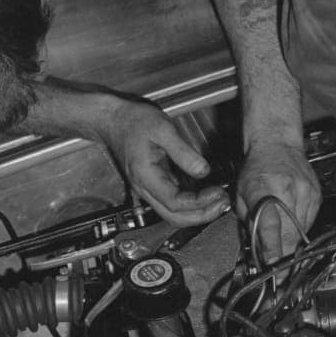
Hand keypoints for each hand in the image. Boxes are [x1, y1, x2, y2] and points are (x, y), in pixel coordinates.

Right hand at [97, 98, 230, 226]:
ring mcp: (148, 188)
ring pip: (173, 214)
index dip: (200, 203)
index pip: (175, 203)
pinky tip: (207, 196)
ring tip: (219, 202)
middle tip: (223, 204)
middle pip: (174, 217)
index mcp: (146, 176)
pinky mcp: (154, 184)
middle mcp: (145, 188)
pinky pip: (173, 202)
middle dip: (202, 215)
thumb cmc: (133, 121)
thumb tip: (203, 171)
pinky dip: (192, 204)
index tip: (218, 193)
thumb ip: (183, 153)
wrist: (112, 119)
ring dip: (198, 213)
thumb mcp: (162, 129)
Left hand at [237, 142, 322, 261]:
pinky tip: (292, 226)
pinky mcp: (316, 195)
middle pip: (290, 234)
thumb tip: (257, 249)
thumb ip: (248, 220)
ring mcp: (305, 192)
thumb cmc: (256, 168)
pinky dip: (300, 230)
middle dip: (285, 257)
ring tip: (284, 250)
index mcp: (263, 189)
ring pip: (302, 231)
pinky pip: (309, 222)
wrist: (277, 143)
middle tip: (281, 275)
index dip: (273, 249)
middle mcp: (287, 190)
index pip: (270, 225)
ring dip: (292, 245)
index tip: (274, 266)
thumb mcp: (241, 193)